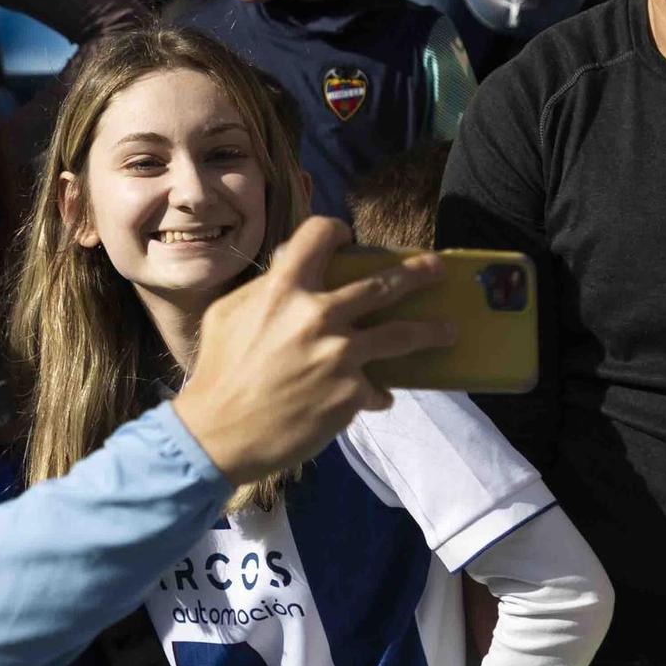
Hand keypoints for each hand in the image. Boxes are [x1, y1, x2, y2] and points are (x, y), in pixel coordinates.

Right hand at [174, 217, 450, 484]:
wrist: (219, 434)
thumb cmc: (217, 373)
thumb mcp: (226, 315)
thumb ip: (261, 289)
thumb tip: (284, 268)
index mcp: (284, 289)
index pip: (319, 236)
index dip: (334, 231)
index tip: (347, 239)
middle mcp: (320, 315)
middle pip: (384, 283)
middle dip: (417, 272)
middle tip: (436, 269)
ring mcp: (341, 355)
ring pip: (403, 334)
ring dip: (431, 330)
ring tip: (447, 331)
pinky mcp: (351, 394)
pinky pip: (378, 389)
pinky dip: (376, 393)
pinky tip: (375, 398)